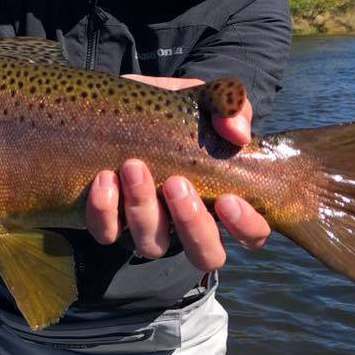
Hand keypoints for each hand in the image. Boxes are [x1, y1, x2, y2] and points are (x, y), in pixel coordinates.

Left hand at [85, 75, 269, 270]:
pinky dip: (104, 210)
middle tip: (175, 183)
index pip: (251, 233)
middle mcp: (186, 222)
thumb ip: (229, 106)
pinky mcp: (109, 223)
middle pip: (206, 255)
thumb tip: (238, 132)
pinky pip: (107, 232)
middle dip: (192, 224)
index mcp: (220, 197)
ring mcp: (146, 227)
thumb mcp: (202, 99)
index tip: (227, 199)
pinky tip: (103, 178)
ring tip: (132, 167)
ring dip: (143, 208)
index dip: (245, 226)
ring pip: (152, 245)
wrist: (117, 104)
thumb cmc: (171, 110)